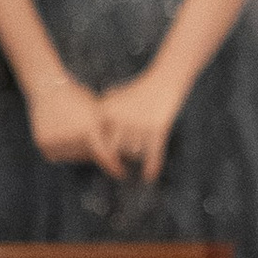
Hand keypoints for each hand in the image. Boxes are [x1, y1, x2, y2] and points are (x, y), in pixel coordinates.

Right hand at [27, 75, 118, 173]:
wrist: (48, 88)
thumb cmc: (78, 98)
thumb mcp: (97, 112)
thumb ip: (110, 132)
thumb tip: (130, 152)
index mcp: (88, 127)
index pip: (104, 155)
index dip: (114, 166)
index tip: (122, 174)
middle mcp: (71, 136)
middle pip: (88, 156)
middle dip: (93, 151)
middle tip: (93, 142)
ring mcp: (55, 141)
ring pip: (73, 156)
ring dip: (78, 150)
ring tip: (75, 132)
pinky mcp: (43, 144)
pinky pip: (57, 155)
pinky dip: (63, 149)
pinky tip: (63, 135)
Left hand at [97, 66, 183, 182]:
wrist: (164, 80)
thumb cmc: (138, 89)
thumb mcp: (115, 94)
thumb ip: (103, 112)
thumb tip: (92, 134)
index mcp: (107, 110)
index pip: (98, 139)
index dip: (98, 153)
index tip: (99, 161)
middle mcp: (122, 118)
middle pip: (114, 149)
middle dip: (115, 161)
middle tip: (118, 171)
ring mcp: (140, 124)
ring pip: (134, 153)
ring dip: (135, 159)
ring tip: (134, 165)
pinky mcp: (158, 128)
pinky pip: (153, 153)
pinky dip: (152, 166)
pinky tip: (149, 177)